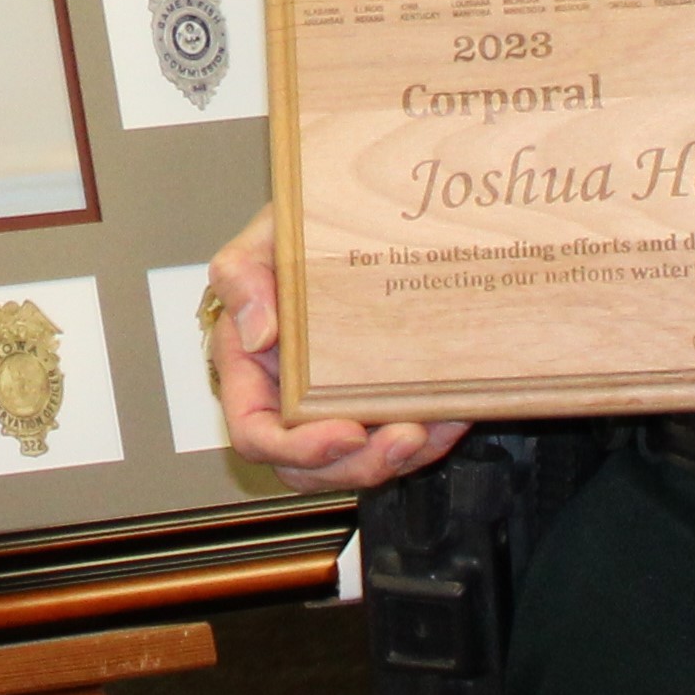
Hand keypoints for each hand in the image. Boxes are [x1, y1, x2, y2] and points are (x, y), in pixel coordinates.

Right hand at [209, 204, 470, 493]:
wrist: (343, 226)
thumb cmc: (298, 235)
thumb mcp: (263, 240)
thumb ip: (242, 278)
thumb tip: (257, 333)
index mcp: (248, 369)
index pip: (254, 434)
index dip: (296, 448)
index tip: (345, 434)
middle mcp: (284, 399)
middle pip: (308, 468)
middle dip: (359, 465)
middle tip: (406, 436)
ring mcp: (329, 406)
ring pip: (354, 466)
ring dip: (396, 460)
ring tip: (431, 427)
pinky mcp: (372, 403)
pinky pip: (395, 443)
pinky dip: (428, 439)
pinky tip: (452, 414)